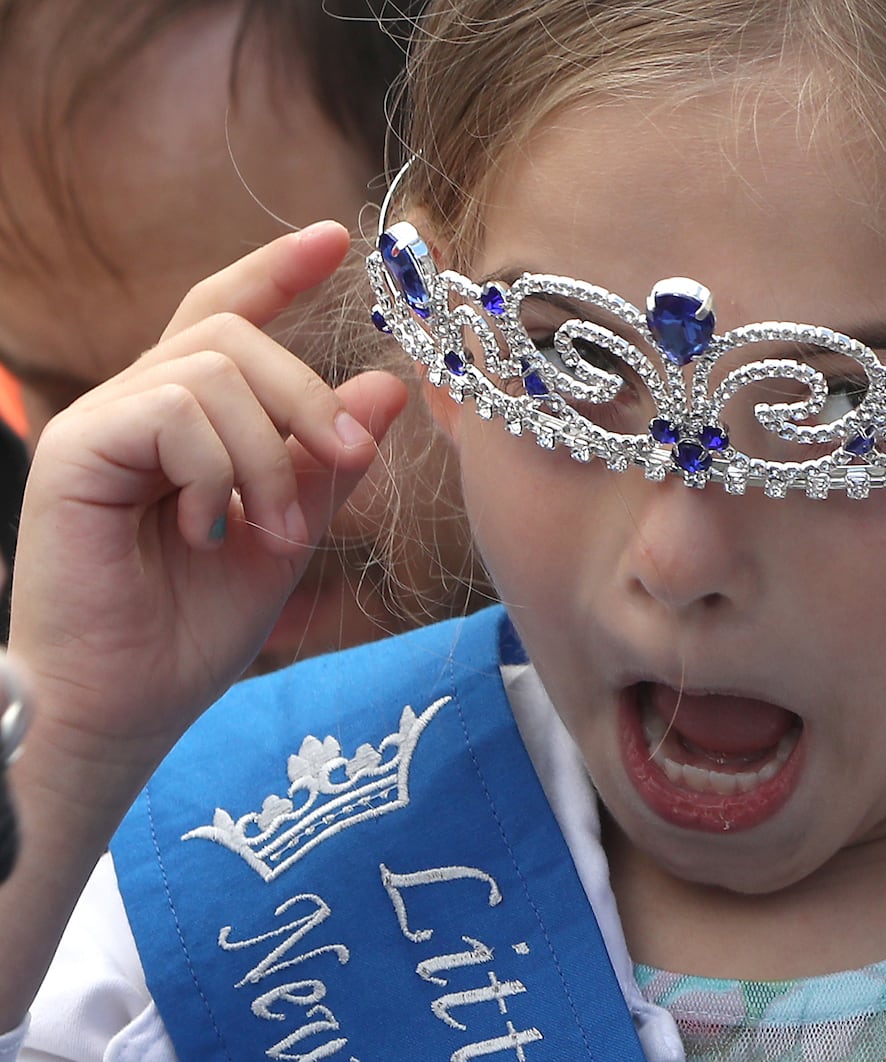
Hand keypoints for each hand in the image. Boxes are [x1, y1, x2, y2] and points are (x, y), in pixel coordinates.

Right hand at [9, 222, 408, 810]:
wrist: (127, 705)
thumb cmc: (193, 628)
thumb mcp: (289, 533)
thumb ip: (330, 462)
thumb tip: (387, 387)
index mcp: (186, 420)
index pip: (226, 315)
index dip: (277, 271)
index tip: (337, 239)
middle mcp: (138, 405)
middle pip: (236, 338)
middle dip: (309, 398)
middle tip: (345, 464)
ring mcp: (102, 422)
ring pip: (214, 371)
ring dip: (270, 454)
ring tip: (272, 530)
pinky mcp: (76, 449)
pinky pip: (173, 409)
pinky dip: (216, 467)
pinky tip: (208, 526)